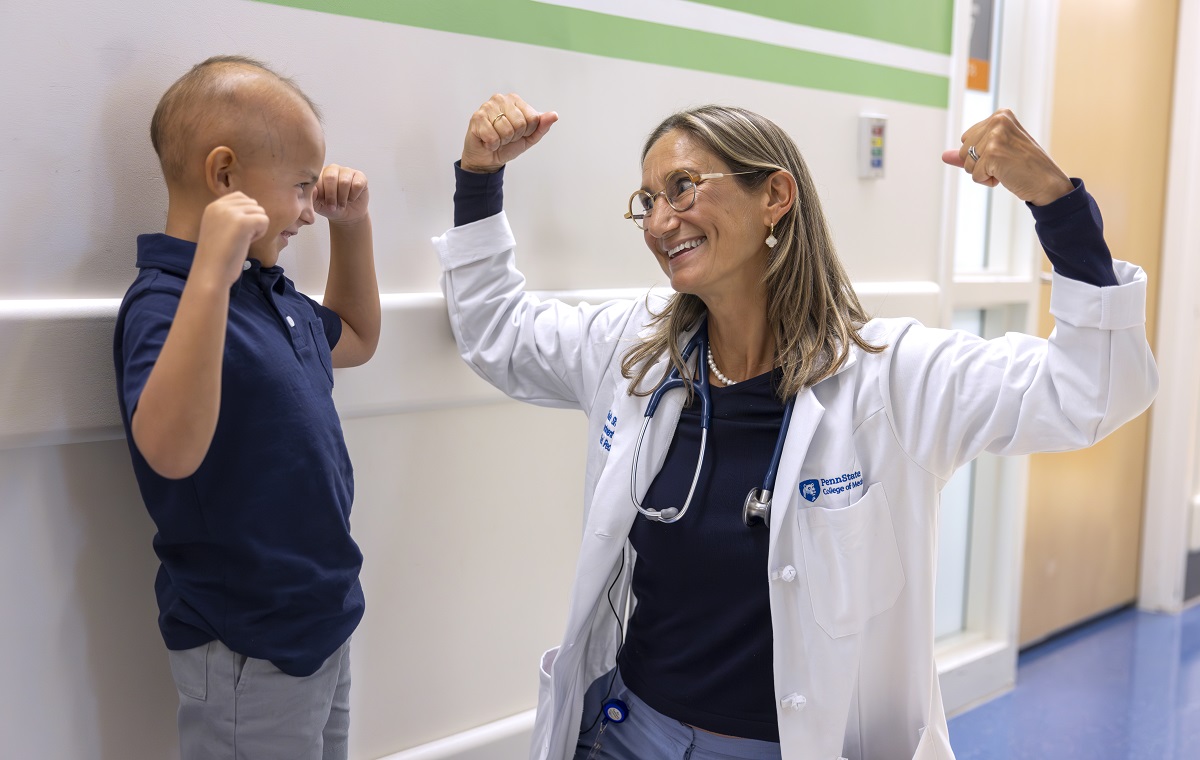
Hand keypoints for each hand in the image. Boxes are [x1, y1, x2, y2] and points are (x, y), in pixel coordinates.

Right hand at [193, 192, 267, 286]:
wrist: (210, 273)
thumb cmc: (217, 256)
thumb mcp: (218, 228)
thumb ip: (230, 216)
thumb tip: (253, 207)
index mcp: (213, 206)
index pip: (241, 196)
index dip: (246, 214)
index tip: (235, 231)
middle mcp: (220, 206)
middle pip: (253, 204)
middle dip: (252, 221)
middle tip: (239, 238)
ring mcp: (231, 213)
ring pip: (260, 212)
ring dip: (256, 228)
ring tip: (241, 241)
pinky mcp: (243, 222)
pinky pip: (264, 220)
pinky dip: (260, 233)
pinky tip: (247, 243)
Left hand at [315, 164, 369, 223]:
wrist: (346, 215)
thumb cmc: (330, 208)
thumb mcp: (317, 205)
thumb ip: (311, 196)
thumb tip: (313, 189)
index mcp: (319, 173)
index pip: (317, 178)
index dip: (320, 193)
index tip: (322, 203)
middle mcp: (332, 169)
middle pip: (331, 178)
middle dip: (331, 196)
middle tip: (332, 206)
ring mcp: (347, 171)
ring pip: (344, 182)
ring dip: (343, 198)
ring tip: (341, 204)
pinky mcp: (360, 176)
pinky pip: (357, 184)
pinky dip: (354, 196)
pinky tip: (351, 198)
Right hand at [461, 93, 557, 172]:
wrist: (488, 158)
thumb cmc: (507, 145)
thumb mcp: (530, 137)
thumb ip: (542, 126)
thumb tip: (554, 115)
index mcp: (516, 100)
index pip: (534, 118)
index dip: (528, 131)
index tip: (518, 133)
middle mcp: (501, 99)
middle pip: (521, 123)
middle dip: (514, 136)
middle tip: (506, 137)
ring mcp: (487, 106)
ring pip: (507, 130)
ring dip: (502, 141)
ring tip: (497, 138)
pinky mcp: (477, 117)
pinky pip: (493, 137)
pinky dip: (492, 144)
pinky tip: (488, 141)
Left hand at [942, 109, 1073, 205]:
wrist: (1047, 182)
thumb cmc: (1024, 166)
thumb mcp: (996, 153)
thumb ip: (970, 152)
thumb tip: (944, 156)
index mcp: (1000, 115)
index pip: (967, 138)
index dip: (980, 154)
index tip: (1003, 154)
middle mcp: (998, 120)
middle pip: (964, 151)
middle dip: (979, 164)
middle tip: (1006, 163)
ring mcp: (995, 136)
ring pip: (967, 164)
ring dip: (984, 173)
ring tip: (1007, 168)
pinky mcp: (993, 153)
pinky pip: (975, 176)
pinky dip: (988, 181)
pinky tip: (1007, 175)